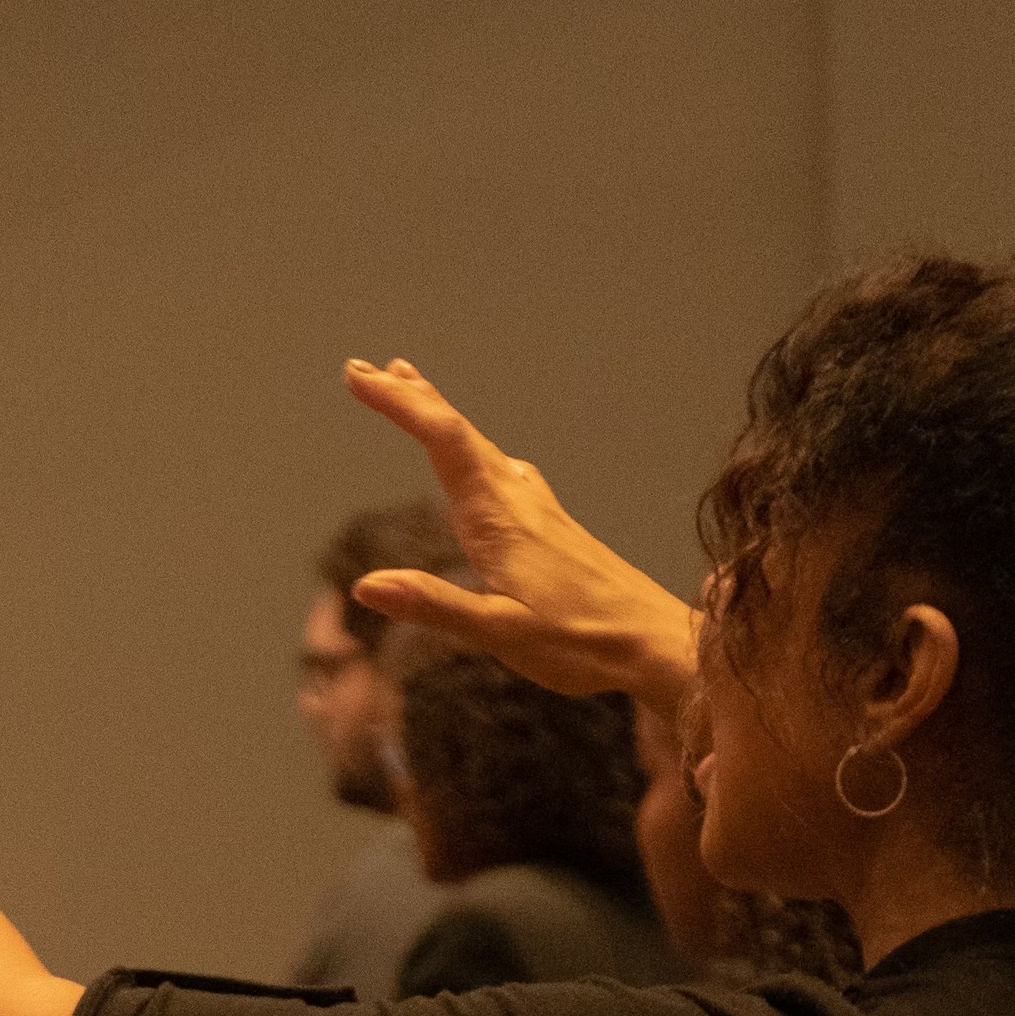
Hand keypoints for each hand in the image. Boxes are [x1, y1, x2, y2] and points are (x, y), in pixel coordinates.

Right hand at [343, 358, 699, 707]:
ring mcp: (540, 512)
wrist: (656, 645)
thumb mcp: (500, 635)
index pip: (442, 441)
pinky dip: (474, 451)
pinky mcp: (555, 528)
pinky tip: (484, 464)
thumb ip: (435, 606)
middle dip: (412, 399)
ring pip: (483, 448)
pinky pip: (504, 470)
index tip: (358, 377)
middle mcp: (519, 503)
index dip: (400, 405)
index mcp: (499, 520)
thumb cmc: (584, 645)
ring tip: (414, 392)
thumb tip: (367, 586)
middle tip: (367, 370)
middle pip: (459, 433)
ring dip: (443, 418)